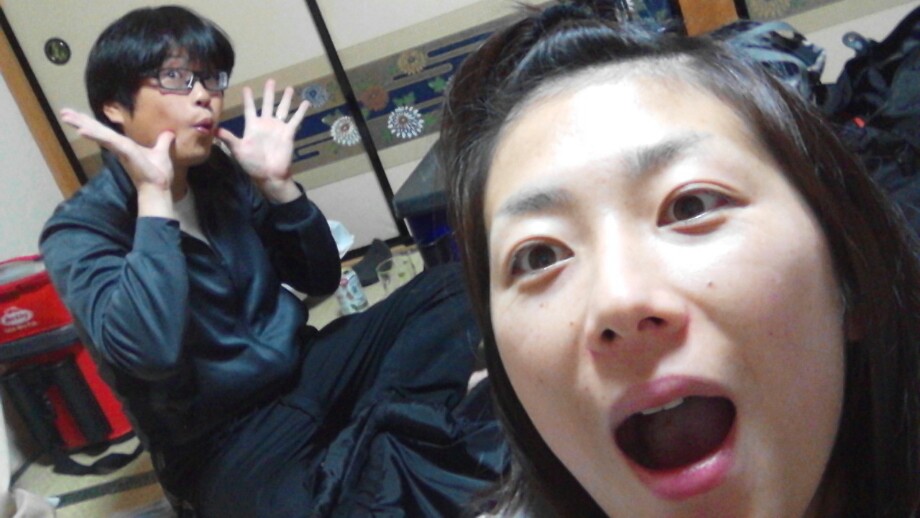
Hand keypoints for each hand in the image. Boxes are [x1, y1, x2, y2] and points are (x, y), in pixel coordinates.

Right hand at [60, 108, 174, 193]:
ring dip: (82, 124)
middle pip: (97, 131)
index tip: (77, 116)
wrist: (159, 187)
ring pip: (99, 133)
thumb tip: (169, 133)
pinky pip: (109, 141)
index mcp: (124, 146)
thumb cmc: (158, 173)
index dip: (91, 123)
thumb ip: (163, 142)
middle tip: (63, 112)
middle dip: (80, 121)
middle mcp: (118, 147)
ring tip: (65, 115)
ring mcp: (120, 150)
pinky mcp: (124, 152)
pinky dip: (96, 135)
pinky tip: (82, 130)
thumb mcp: (161, 152)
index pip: (105, 131)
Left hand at [217, 79, 308, 202]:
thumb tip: (214, 129)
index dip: (248, 99)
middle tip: (271, 81)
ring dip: (286, 99)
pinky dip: (301, 111)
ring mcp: (278, 127)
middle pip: (267, 104)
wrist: (269, 174)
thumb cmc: (252, 163)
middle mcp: (266, 124)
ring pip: (282, 109)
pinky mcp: (289, 133)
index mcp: (253, 126)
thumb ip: (228, 138)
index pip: (249, 109)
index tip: (246, 88)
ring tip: (290, 88)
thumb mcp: (238, 150)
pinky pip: (296, 120)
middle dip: (269, 93)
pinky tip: (306, 103)